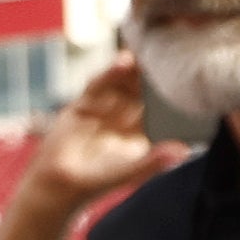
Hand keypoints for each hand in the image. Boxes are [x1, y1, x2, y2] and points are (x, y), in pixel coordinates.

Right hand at [29, 55, 177, 211]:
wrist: (56, 186)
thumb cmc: (95, 184)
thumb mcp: (130, 173)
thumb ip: (154, 161)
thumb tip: (183, 151)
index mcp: (140, 130)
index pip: (160, 105)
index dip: (170, 89)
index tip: (184, 75)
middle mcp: (123, 116)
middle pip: (141, 88)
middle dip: (152, 72)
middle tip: (167, 53)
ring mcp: (102, 109)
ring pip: (122, 83)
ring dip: (133, 68)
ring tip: (146, 54)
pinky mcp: (82, 106)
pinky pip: (97, 86)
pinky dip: (109, 73)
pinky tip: (122, 62)